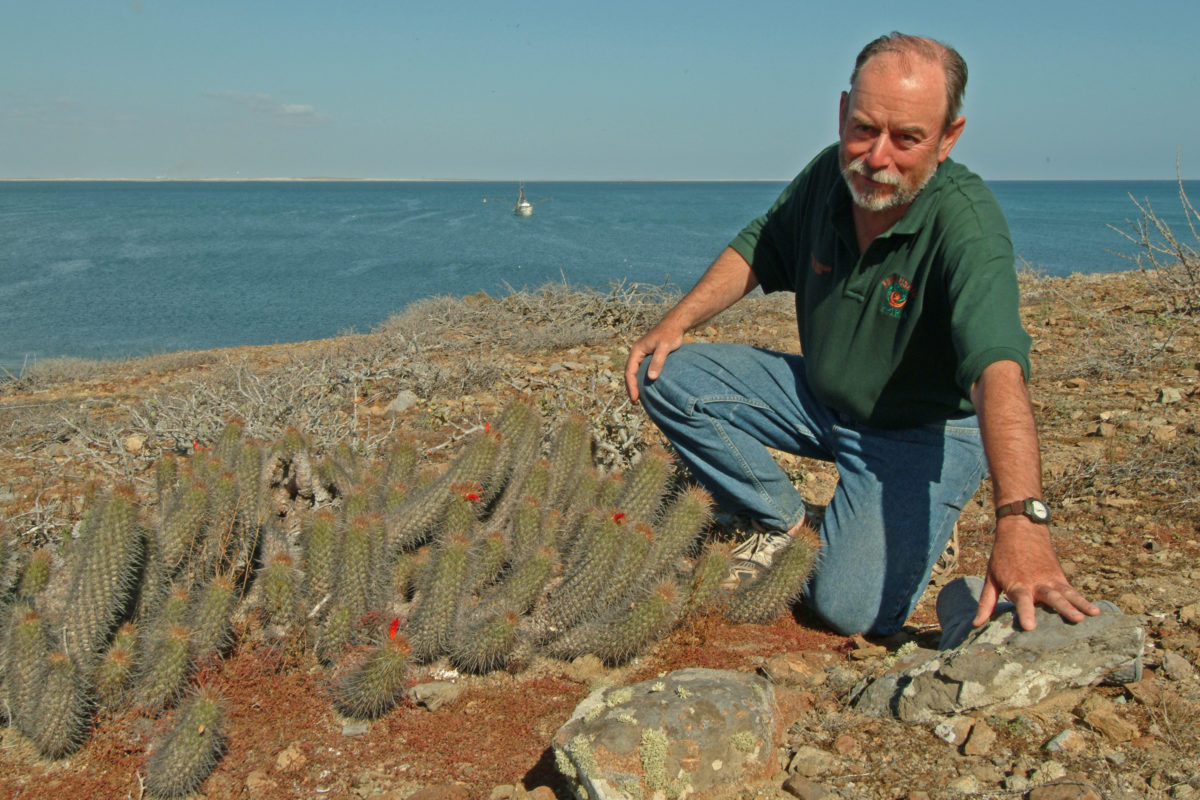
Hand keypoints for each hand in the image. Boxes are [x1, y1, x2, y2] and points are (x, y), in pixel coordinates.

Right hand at [624, 322, 684, 402]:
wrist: (675, 325)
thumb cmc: (670, 334)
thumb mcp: (664, 347)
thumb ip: (658, 361)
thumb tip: (651, 377)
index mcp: (636, 351)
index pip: (629, 371)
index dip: (631, 386)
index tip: (635, 398)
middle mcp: (637, 353)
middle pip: (630, 373)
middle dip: (631, 387)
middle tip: (635, 402)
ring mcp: (642, 355)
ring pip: (635, 372)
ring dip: (636, 384)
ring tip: (639, 397)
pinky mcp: (649, 356)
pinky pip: (642, 370)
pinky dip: (642, 379)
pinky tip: (648, 386)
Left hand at [972, 516, 1099, 630]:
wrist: (1022, 529)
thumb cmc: (1003, 556)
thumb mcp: (991, 577)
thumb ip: (987, 602)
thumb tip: (976, 624)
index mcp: (1017, 584)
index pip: (1021, 601)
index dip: (1025, 613)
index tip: (1030, 627)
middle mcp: (1036, 583)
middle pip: (1051, 597)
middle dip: (1063, 609)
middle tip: (1075, 619)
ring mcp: (1051, 579)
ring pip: (1067, 593)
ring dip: (1080, 604)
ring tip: (1092, 615)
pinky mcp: (1060, 577)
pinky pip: (1073, 591)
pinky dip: (1084, 600)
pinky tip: (1096, 611)